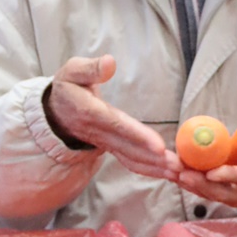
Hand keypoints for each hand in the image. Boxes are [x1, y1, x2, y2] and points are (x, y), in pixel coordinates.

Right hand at [45, 55, 178, 181]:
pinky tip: (170, 174)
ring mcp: (107, 144)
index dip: (137, 136)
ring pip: (133, 158)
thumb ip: (90, 68)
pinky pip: (132, 162)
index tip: (158, 146)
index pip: (117, 125)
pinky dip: (151, 170)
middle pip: (129, 148)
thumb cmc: (69, 87)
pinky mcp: (113, 149)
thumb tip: (110, 62)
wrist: (57, 112)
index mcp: (90, 112)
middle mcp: (99, 132)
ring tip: (180, 172)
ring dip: (156, 168)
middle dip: (154, 158)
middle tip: (179, 166)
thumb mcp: (72, 71)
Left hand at [175, 122, 236, 208]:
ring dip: (192, 186)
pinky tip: (176, 175)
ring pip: (212, 195)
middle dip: (201, 185)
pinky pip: (209, 193)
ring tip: (173, 173)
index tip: (212, 170)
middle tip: (182, 173)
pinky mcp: (230, 196)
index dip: (229, 176)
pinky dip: (193, 185)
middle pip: (222, 194)